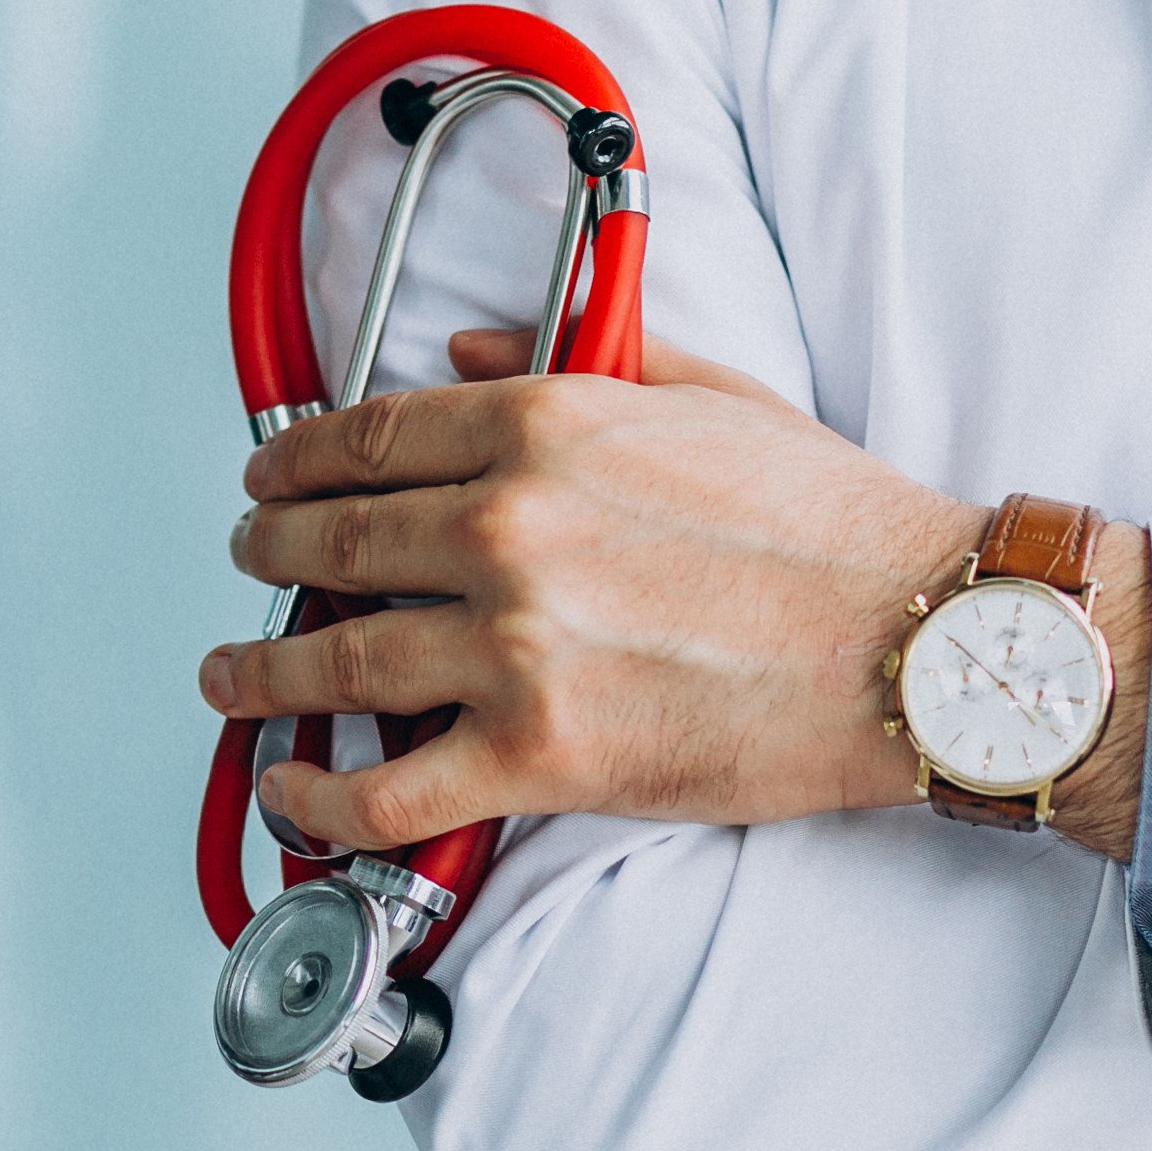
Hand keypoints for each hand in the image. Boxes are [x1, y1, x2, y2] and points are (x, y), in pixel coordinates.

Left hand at [198, 331, 1151, 859]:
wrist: (917, 643)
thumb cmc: (833, 525)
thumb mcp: (711, 395)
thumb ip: (580, 357)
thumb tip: (469, 348)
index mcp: (547, 428)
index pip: (371, 437)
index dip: (296, 458)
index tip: (272, 475)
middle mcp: (508, 530)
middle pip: (332, 541)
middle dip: (268, 551)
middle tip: (252, 561)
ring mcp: (514, 649)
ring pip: (333, 664)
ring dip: (262, 670)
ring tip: (234, 674)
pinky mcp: (539, 758)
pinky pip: (385, 793)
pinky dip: (318, 802)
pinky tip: (290, 790)